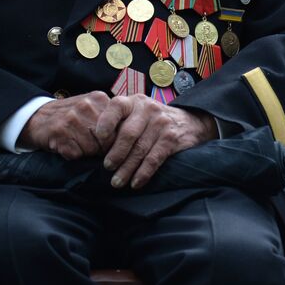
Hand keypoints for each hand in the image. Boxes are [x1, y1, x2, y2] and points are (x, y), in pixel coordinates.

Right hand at [19, 92, 112, 159]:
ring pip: (93, 149)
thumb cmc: (72, 116)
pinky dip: (73, 155)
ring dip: (87, 152)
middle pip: (107, 139)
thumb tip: (130, 139)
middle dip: (102, 148)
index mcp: (99, 98)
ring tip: (77, 143)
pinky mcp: (59, 133)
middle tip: (91, 145)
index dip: (115, 139)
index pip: (120, 127)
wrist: (38, 117)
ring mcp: (71, 119)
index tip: (108, 142)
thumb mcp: (93, 108)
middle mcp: (85, 106)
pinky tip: (67, 146)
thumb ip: (112, 117)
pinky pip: (76, 154)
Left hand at [93, 95, 215, 188]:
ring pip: (140, 149)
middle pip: (128, 134)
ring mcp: (161, 123)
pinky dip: (143, 173)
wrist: (190, 122)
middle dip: (115, 154)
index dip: (105, 121)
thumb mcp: (137, 113)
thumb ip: (119, 122)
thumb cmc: (152, 121)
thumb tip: (94, 146)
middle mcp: (148, 109)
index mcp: (134, 102)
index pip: (116, 106)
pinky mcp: (171, 138)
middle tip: (107, 167)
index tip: (98, 137)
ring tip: (117, 181)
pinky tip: (136, 183)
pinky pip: (154, 159)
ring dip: (127, 169)